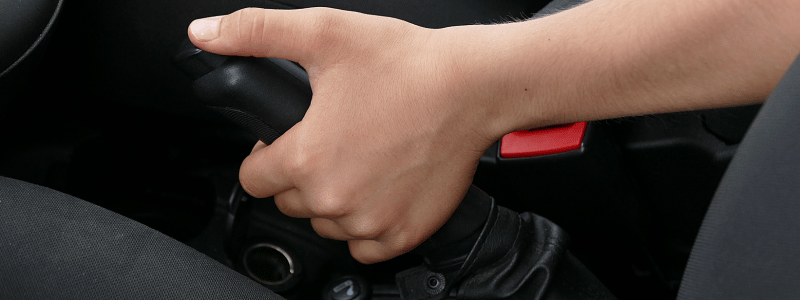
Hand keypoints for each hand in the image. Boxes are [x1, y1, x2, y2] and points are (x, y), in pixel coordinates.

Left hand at [188, 8, 507, 262]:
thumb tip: (205, 34)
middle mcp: (335, 198)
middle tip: (330, 141)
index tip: (286, 141)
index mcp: (307, 158)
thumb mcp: (323, 33)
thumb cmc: (407, 64)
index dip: (264, 156)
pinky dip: (365, 226)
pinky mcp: (403, 232)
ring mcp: (371, 222)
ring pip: (326, 224)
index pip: (252, 179)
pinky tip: (377, 191)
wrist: (472, 87)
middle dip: (299, 176)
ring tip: (357, 160)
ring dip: (332, 200)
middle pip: (289, 202)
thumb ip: (255, 32)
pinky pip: (364, 247)